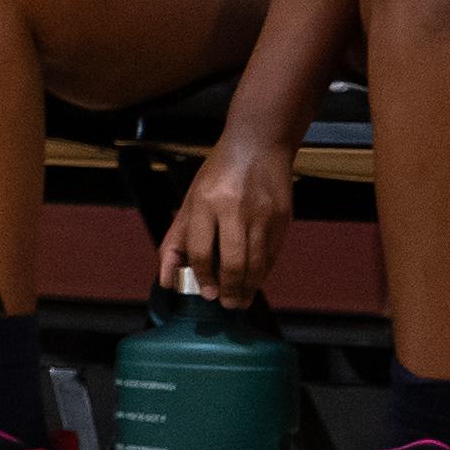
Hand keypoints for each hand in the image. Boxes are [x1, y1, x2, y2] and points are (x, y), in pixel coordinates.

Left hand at [160, 129, 294, 308]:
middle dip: (229, 289)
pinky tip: (255, 281)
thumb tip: (167, 275)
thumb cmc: (219, 173)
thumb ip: (179, 237)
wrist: (258, 146)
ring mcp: (262, 216)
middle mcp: (234, 210)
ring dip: (248, 288)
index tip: (205, 292)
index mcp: (206, 202)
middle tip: (225, 304)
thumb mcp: (191, 199)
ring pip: (256, 264)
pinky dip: (263, 273)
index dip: (203, 277)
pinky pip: (272, 256)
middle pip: (233, 262)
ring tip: (239, 300)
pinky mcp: (282, 220)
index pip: (201, 251)